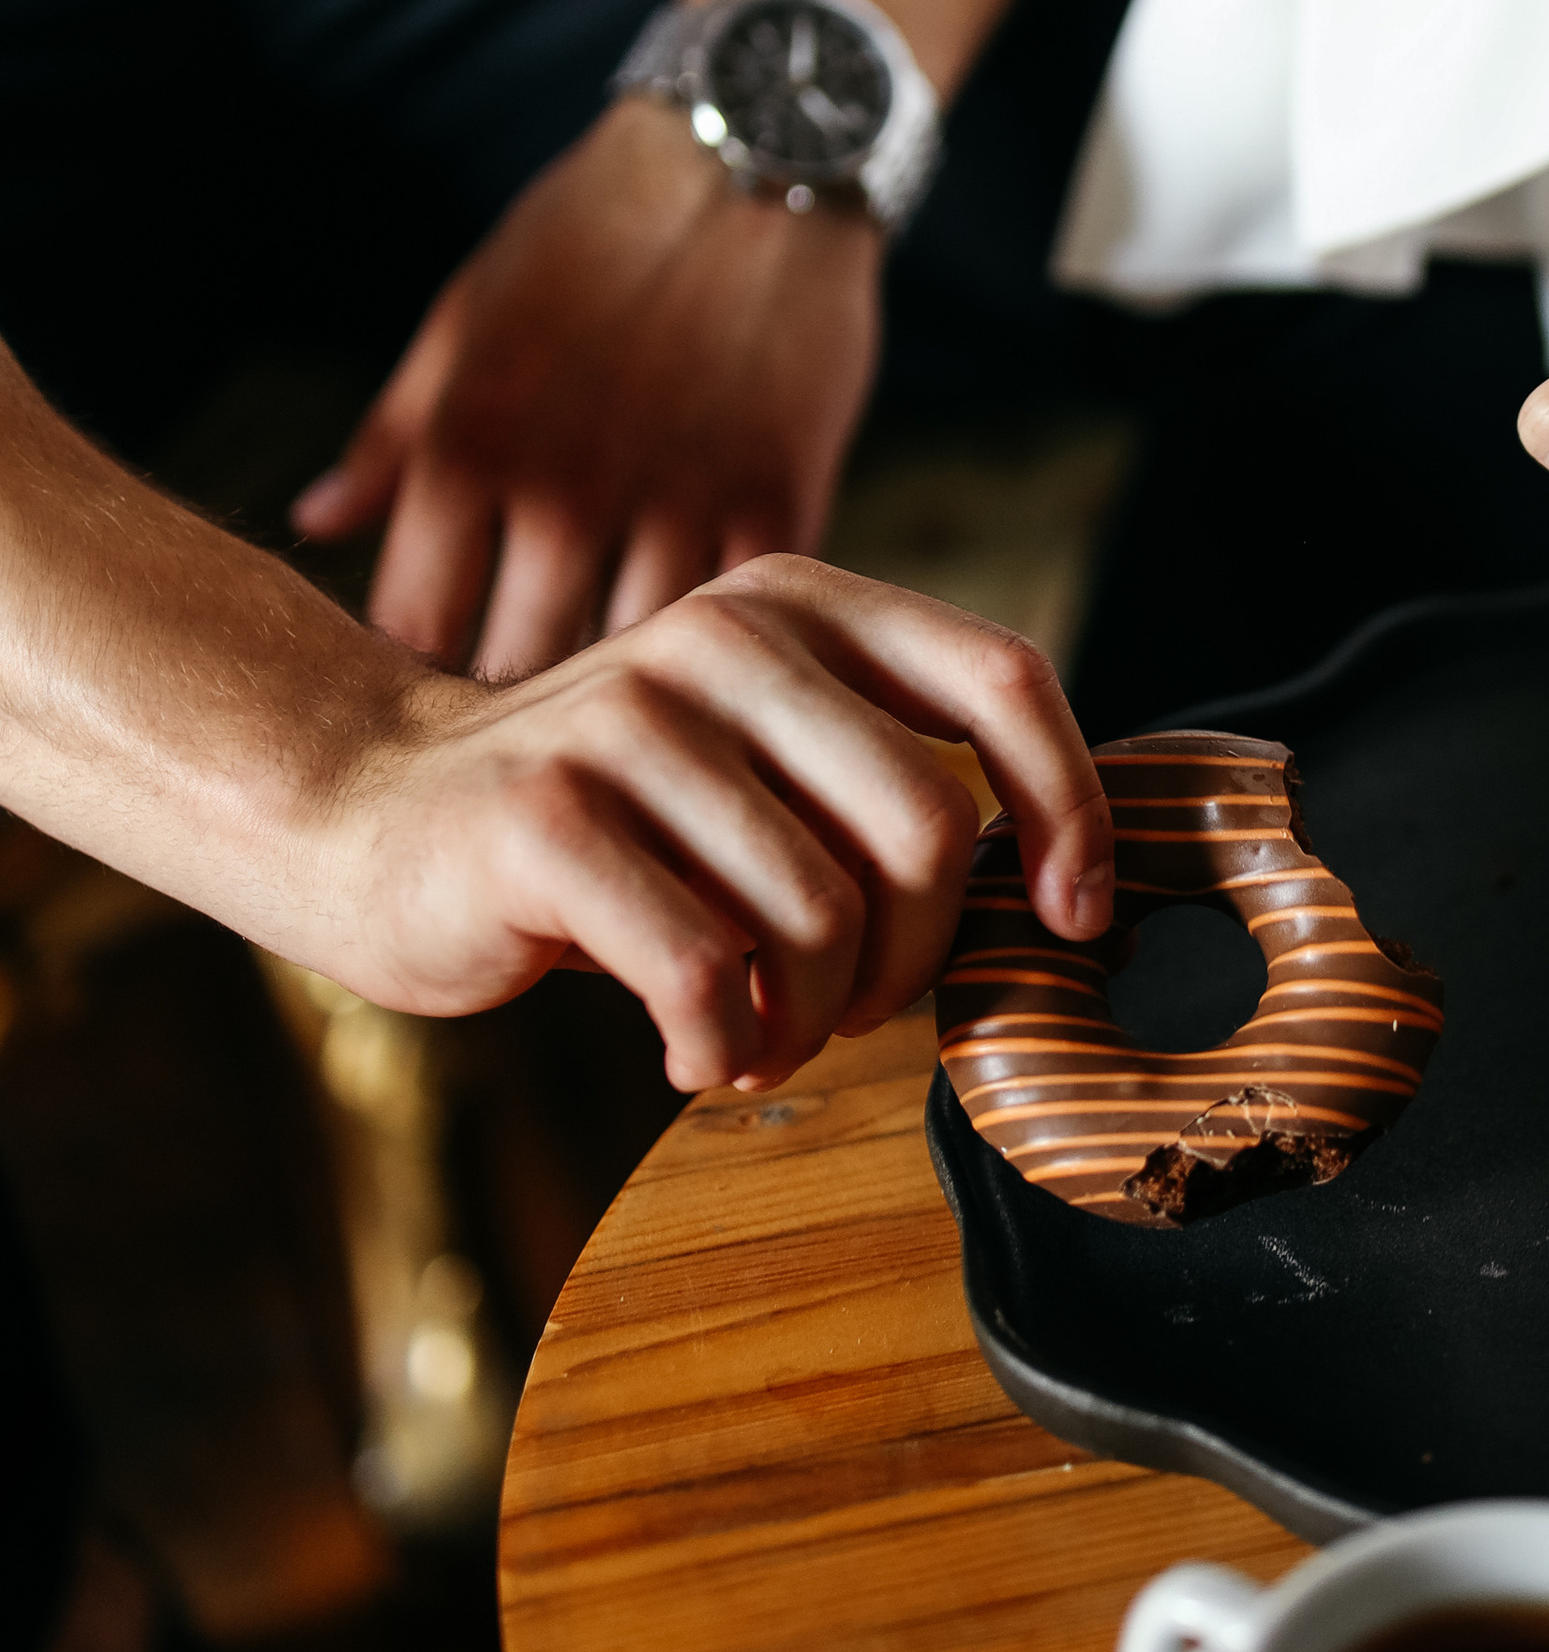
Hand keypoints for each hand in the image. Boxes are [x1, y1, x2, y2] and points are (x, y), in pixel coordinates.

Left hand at [293, 101, 883, 670]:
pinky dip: (713, 629)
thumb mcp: (464, 322)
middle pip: (516, 669)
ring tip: (619, 651)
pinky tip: (701, 613)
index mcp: (466, 449)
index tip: (441, 657)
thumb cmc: (588, 236)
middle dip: (516, 683)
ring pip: (630, 660)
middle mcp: (564, 493)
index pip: (412, 631)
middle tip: (531, 670)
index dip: (421, 660)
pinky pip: (733, 620)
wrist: (752, 157)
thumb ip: (391, 440)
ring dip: (621, 664)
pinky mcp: (780, 504)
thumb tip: (314, 522)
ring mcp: (676, 505)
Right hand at [323, 559, 1111, 1089]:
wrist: (371, 813)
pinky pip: (711, 974)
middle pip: (926, 830)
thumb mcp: (759, 749)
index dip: (1069, 807)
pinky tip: (693, 1048)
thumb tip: (1059, 881)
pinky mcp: (548, 818)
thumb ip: (881, 772)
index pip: (1003, 678)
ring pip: (823, 919)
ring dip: (813, 1022)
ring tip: (759, 1036)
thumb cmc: (609, 817)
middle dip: (913, 961)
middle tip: (849, 1008)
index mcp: (800, 604)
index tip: (1074, 915)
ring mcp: (631, 721)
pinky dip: (723, 1046)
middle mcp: (724, 636)